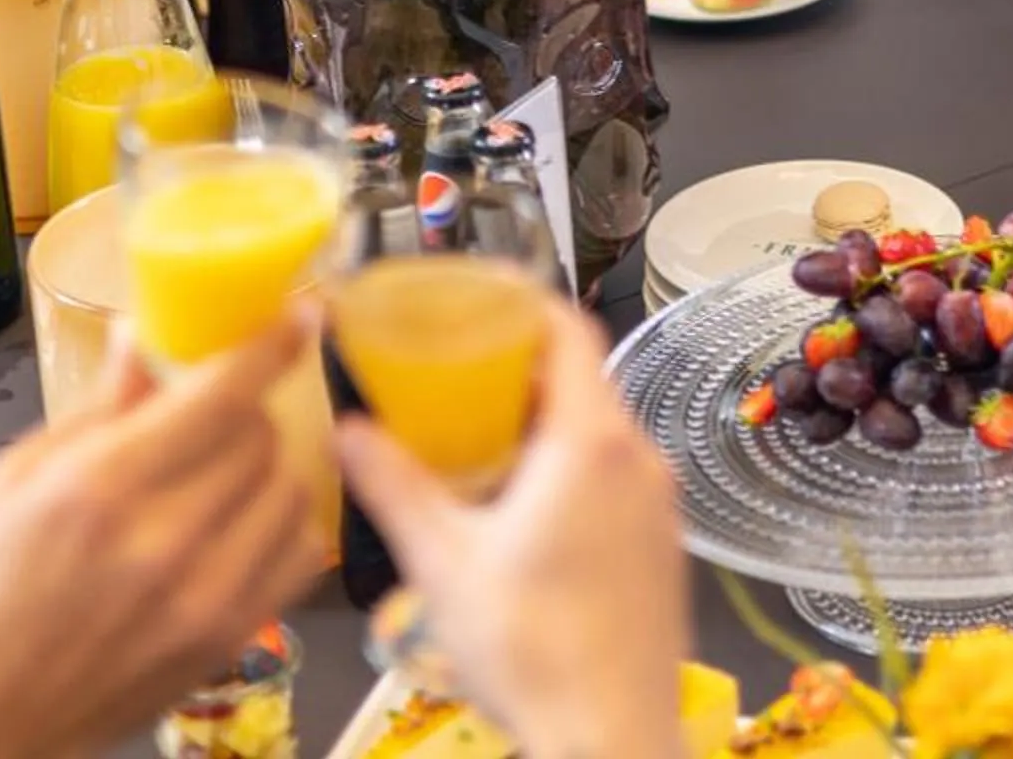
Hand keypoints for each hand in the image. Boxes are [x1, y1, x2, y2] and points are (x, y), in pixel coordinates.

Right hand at [0, 320, 323, 758]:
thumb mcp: (14, 482)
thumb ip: (96, 410)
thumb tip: (143, 341)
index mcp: (101, 488)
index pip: (221, 395)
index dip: (269, 345)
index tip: (298, 317)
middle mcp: (164, 541)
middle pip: (260, 437)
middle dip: (242, 411)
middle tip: (210, 417)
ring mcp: (204, 596)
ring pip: (289, 489)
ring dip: (263, 468)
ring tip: (217, 476)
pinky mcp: (226, 640)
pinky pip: (301, 554)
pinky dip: (284, 526)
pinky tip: (243, 526)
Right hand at [335, 301, 688, 758]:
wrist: (609, 738)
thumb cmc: (531, 649)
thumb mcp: (442, 562)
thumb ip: (394, 484)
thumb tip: (348, 430)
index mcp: (592, 441)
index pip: (570, 330)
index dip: (525, 304)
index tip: (480, 298)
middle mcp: (639, 459)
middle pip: (583, 381)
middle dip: (520, 371)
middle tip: (456, 375)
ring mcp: (660, 506)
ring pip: (601, 435)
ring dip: (545, 427)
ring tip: (479, 444)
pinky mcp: (663, 549)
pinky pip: (618, 481)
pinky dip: (573, 473)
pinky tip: (523, 511)